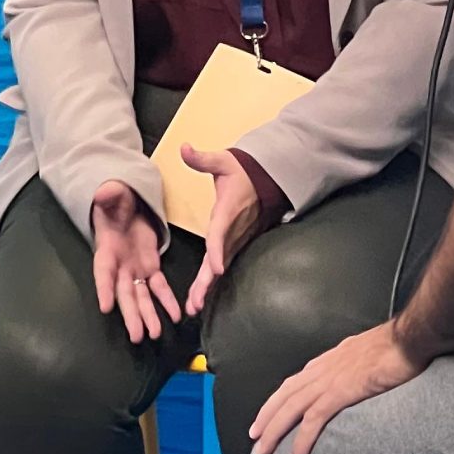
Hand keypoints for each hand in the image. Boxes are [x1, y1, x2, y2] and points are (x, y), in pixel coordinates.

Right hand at [90, 181, 181, 342]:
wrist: (126, 207)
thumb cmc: (115, 202)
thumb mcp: (112, 196)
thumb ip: (109, 196)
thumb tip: (104, 194)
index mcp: (106, 250)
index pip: (103, 272)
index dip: (103, 288)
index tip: (105, 306)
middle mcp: (119, 266)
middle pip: (123, 293)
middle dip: (130, 314)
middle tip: (136, 336)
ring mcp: (134, 270)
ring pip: (140, 296)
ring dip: (148, 316)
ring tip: (154, 334)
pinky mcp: (150, 268)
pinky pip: (159, 287)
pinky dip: (167, 302)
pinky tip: (175, 316)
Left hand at [181, 143, 261, 313]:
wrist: (269, 178)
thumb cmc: (244, 170)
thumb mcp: (223, 161)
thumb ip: (202, 158)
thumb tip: (183, 147)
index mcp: (227, 212)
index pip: (221, 234)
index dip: (218, 251)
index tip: (215, 269)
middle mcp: (233, 230)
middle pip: (219, 260)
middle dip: (207, 282)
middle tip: (195, 303)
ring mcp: (237, 238)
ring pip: (221, 266)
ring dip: (208, 287)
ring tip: (194, 307)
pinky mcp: (238, 242)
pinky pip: (225, 263)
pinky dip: (214, 281)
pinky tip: (204, 295)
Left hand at [250, 320, 424, 453]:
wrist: (410, 337)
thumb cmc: (399, 344)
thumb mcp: (369, 352)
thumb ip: (357, 365)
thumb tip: (357, 375)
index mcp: (330, 359)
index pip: (295, 381)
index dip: (278, 399)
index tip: (268, 414)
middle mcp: (324, 368)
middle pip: (285, 395)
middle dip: (267, 417)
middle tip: (255, 437)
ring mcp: (331, 379)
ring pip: (292, 409)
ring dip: (274, 432)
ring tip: (264, 453)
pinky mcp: (341, 392)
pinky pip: (314, 420)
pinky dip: (302, 440)